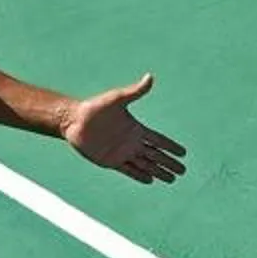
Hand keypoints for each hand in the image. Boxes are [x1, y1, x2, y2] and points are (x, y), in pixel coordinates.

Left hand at [61, 74, 184, 184]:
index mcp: (136, 128)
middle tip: (183, 171)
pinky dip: (140, 176)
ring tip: (171, 179)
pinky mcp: (110, 161)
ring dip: (159, 172)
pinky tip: (150, 180)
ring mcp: (122, 153)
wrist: (73, 121)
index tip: (183, 153)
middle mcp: (131, 142)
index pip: (159, 140)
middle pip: (156, 155)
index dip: (171, 146)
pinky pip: (129, 171)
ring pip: (145, 165)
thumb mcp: (116, 98)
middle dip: (169, 163)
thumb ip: (134, 91)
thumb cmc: (94, 107)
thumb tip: (149, 77)